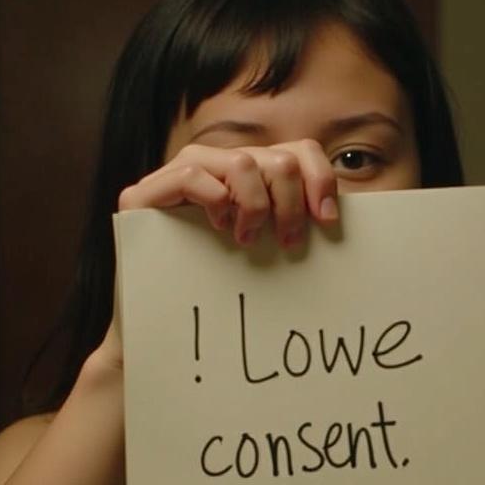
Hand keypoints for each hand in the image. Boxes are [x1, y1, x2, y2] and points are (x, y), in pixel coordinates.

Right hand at [92, 140, 339, 366]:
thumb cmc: (222, 295)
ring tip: (248, 240)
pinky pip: (193, 174)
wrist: (163, 333)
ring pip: (240, 162)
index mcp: (245, 177)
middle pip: (275, 158)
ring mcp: (175, 176)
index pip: (297, 151)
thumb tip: (341, 218)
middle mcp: (214, 167)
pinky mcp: (143, 195)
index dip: (319, 179)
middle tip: (288, 243)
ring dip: (256, 205)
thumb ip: (296, 226)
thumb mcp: (270, 253)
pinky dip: (216, 199)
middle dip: (290, 203)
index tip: (327, 222)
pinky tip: (221, 227)